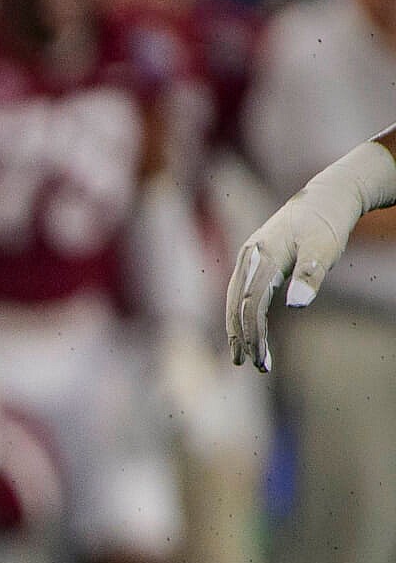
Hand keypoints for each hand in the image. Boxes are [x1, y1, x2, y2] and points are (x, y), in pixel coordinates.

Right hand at [228, 194, 346, 372]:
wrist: (326, 196)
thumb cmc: (327, 223)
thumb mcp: (324, 248)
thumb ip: (310, 275)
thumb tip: (296, 306)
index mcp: (262, 256)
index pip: (251, 303)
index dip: (253, 333)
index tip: (258, 358)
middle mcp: (248, 257)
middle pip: (236, 304)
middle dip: (242, 337)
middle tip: (251, 366)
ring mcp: (248, 258)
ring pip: (233, 299)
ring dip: (237, 329)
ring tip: (243, 356)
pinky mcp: (253, 260)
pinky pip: (240, 292)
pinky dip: (240, 314)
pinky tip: (247, 330)